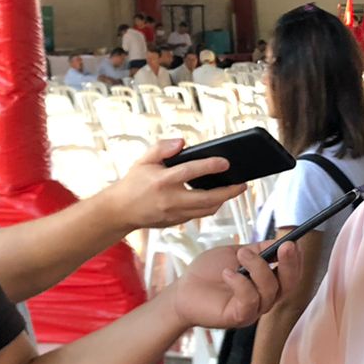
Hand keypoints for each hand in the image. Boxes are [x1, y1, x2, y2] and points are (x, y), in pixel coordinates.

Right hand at [104, 140, 245, 230]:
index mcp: (162, 181)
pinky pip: (199, 215)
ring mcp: (174, 214)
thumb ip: (162, 148)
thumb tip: (182, 142)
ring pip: (207, 210)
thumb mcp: (143, 160)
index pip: (190, 172)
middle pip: (207, 198)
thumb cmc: (133, 183)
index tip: (226, 162)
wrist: (120, 211)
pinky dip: (210, 206)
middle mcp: (170, 199)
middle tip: (242, 184)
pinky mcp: (176, 222)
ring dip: (223, 200)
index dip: (210, 166)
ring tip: (233, 190)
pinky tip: (217, 197)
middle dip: (229, 192)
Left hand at [166, 241, 301, 330]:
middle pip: (289, 285)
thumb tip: (281, 242)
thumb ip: (259, 249)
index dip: (295, 259)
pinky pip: (250, 300)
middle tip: (286, 246)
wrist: (183, 290)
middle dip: (290, 264)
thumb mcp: (236, 253)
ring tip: (240, 255)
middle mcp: (264, 298)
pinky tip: (227, 273)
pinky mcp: (239, 317)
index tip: (293, 242)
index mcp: (266, 283)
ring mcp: (253, 309)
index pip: (290, 274)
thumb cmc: (209, 272)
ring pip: (269, 289)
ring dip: (257, 267)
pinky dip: (241, 283)